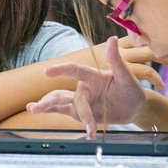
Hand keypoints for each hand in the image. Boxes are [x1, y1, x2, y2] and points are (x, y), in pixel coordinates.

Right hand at [27, 36, 159, 135]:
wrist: (135, 109)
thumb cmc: (131, 90)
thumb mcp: (126, 76)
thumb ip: (116, 60)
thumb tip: (112, 38)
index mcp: (92, 76)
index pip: (74, 70)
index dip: (61, 70)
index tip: (47, 71)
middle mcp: (84, 89)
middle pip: (64, 94)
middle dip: (50, 101)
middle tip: (35, 107)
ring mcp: (81, 103)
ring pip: (60, 104)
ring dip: (47, 107)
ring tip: (32, 110)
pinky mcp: (82, 115)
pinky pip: (71, 116)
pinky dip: (70, 122)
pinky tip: (73, 129)